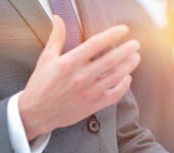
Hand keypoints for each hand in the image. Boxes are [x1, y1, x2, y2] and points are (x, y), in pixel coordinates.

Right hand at [19, 16, 140, 140]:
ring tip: (135, 57)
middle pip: (111, 60)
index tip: (123, 31)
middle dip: (126, 50)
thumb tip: (59, 20)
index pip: (95, 44)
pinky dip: (124, 86)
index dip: (112, 35)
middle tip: (135, 44)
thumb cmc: (41, 85)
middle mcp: (81, 77)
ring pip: (116, 76)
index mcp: (69, 63)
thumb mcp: (46, 59)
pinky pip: (115, 95)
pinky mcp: (94, 105)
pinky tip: (127, 78)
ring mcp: (90, 92)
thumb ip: (56, 38)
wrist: (37, 112)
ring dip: (129, 65)